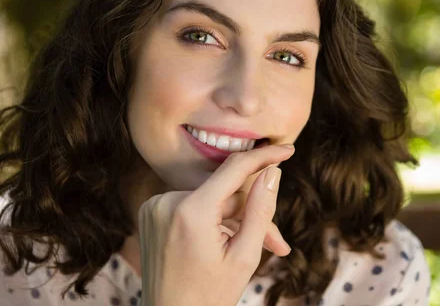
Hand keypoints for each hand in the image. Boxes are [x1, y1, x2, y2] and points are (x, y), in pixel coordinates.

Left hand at [138, 144, 294, 305]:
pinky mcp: (151, 212)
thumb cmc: (210, 296)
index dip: (265, 156)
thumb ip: (260, 209)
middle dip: (251, 214)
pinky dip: (211, 220)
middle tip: (276, 243)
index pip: (235, 168)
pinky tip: (219, 244)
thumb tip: (273, 171)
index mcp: (190, 211)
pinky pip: (193, 206)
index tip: (288, 149)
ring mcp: (154, 206)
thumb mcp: (245, 256)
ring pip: (211, 200)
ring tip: (247, 250)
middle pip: (225, 192)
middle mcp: (166, 202)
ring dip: (233, 221)